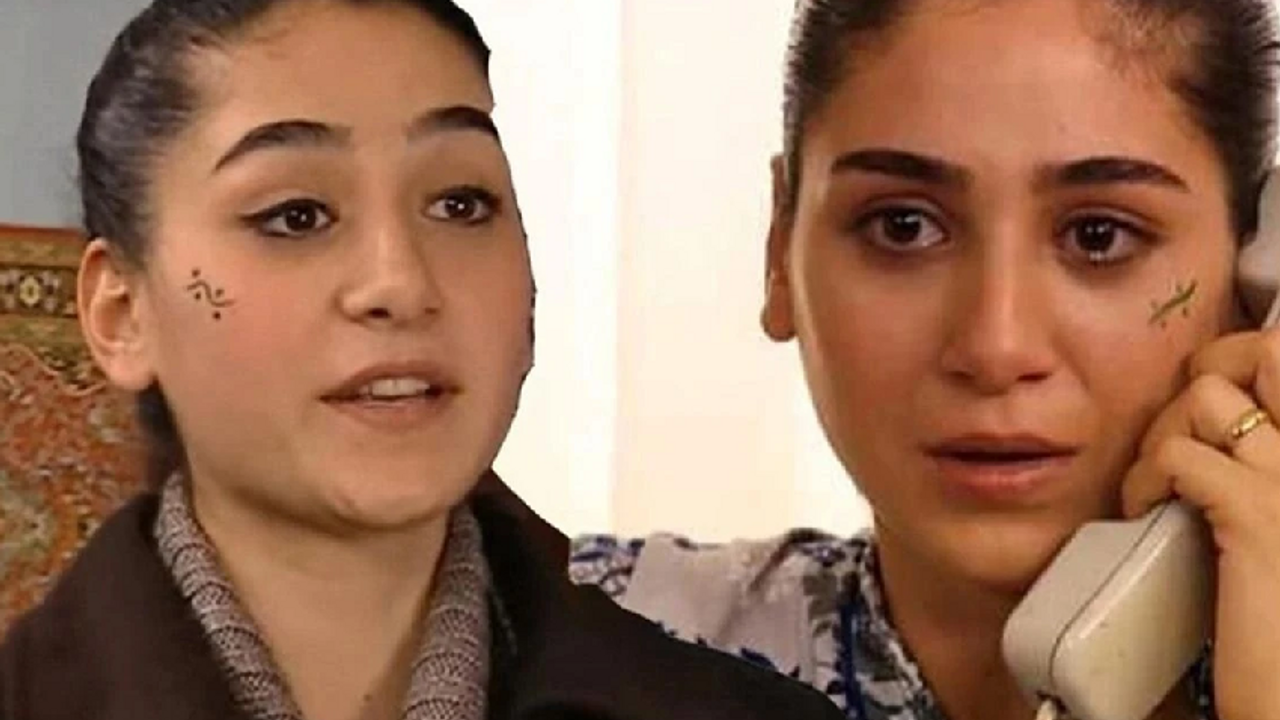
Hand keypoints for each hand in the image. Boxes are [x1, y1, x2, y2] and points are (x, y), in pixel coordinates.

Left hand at [1123, 329, 1279, 719]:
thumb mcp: (1277, 517)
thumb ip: (1264, 467)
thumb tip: (1222, 431)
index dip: (1246, 362)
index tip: (1213, 402)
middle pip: (1264, 351)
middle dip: (1208, 373)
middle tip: (1181, 428)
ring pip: (1207, 397)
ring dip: (1165, 431)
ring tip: (1158, 480)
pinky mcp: (1257, 515)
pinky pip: (1176, 455)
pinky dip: (1144, 477)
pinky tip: (1143, 511)